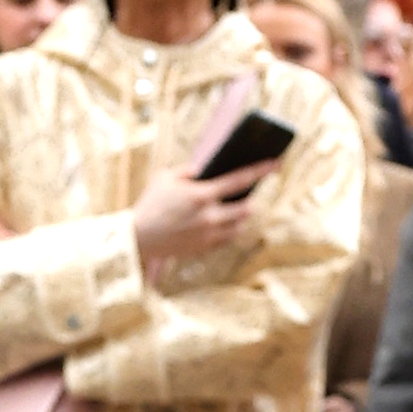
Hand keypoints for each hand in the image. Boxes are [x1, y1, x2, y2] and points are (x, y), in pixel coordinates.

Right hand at [129, 164, 265, 270]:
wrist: (136, 238)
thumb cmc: (149, 205)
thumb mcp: (165, 177)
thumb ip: (189, 171)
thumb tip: (204, 169)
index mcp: (201, 195)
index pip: (239, 180)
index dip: (260, 170)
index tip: (276, 163)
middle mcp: (209, 216)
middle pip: (246, 209)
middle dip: (248, 201)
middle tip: (245, 197)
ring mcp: (207, 234)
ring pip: (239, 226)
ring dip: (239, 218)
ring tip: (232, 212)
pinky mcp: (203, 248)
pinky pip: (226, 240)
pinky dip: (228, 232)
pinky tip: (221, 226)